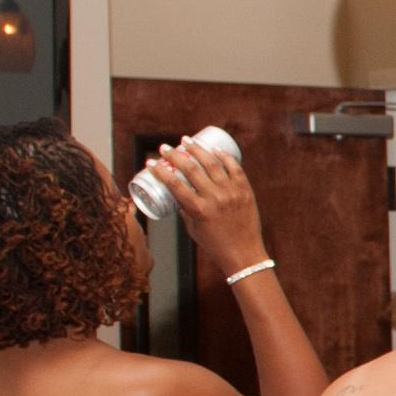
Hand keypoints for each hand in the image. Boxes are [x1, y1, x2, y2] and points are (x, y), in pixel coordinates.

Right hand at [149, 139, 264, 273]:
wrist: (244, 254)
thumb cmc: (214, 244)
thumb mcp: (193, 228)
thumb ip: (185, 208)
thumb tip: (176, 190)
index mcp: (198, 210)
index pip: (174, 184)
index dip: (159, 171)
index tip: (150, 161)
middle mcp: (215, 198)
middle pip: (191, 169)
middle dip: (175, 155)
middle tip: (164, 148)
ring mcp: (232, 193)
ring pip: (212, 163)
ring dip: (197, 149)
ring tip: (186, 141)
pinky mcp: (245, 190)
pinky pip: (234, 167)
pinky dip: (223, 156)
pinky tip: (213, 149)